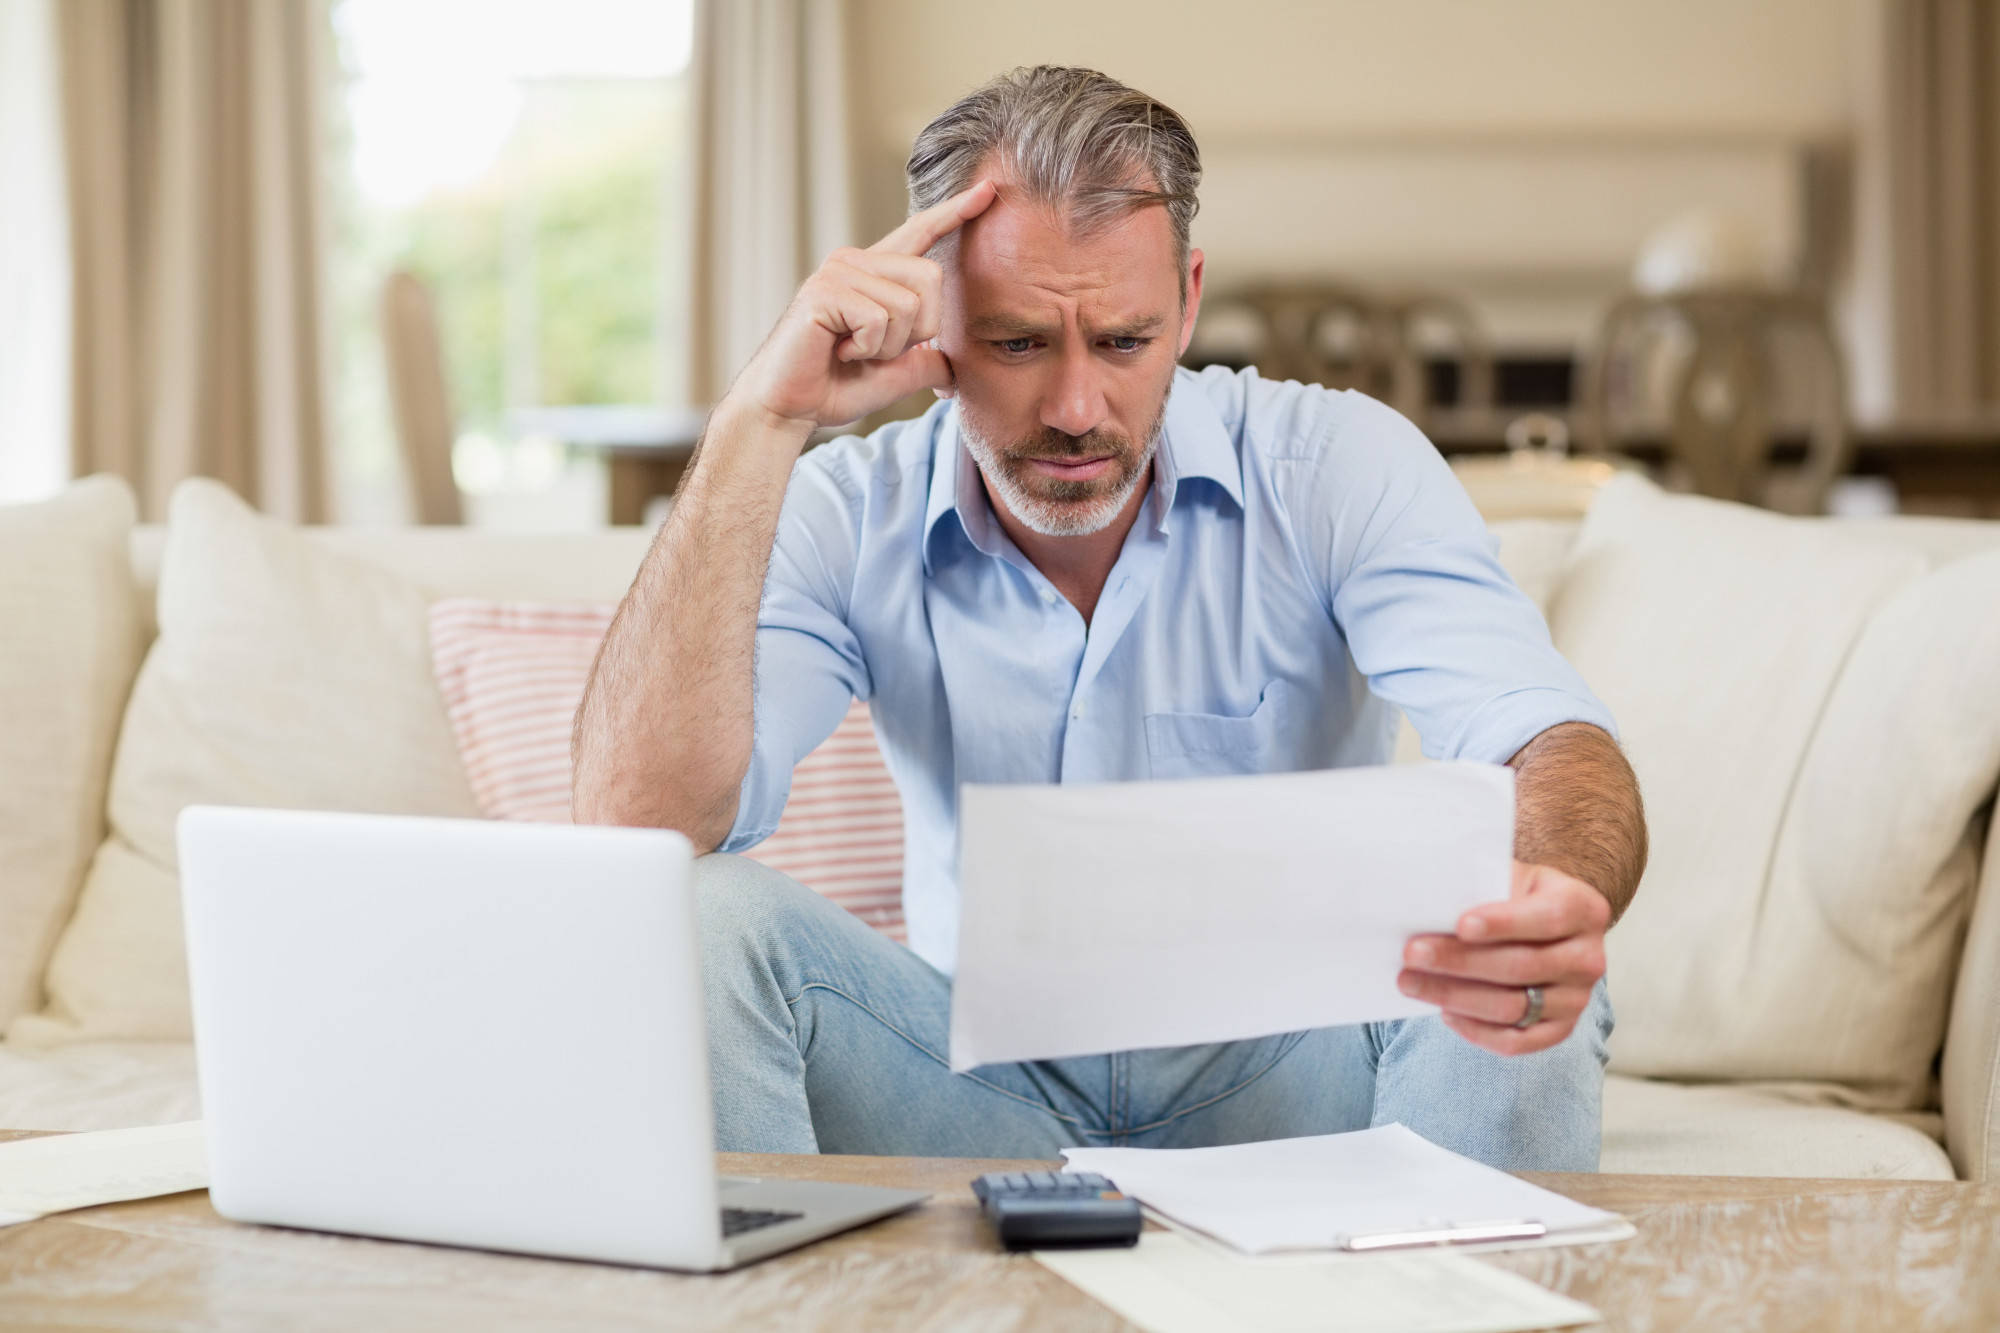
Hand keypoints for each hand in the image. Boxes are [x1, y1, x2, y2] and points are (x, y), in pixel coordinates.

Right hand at [729, 180, 996, 431]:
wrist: (789, 408)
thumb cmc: (836, 386)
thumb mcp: (897, 373)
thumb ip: (928, 360)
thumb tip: (955, 368)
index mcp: (874, 272)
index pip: (920, 233)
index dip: (955, 213)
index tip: (989, 190)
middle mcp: (855, 261)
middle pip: (931, 277)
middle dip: (919, 330)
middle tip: (875, 350)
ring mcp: (838, 272)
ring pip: (908, 305)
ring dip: (889, 346)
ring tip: (853, 352)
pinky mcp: (823, 291)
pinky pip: (878, 319)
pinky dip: (868, 348)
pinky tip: (840, 352)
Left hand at [1397, 860, 1609, 1055]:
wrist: (1540, 924)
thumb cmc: (1515, 895)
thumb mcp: (1509, 876)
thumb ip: (1483, 887)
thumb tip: (1432, 903)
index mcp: (1583, 909)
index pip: (1545, 918)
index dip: (1503, 923)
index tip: (1460, 924)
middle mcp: (1588, 958)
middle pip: (1522, 966)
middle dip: (1460, 961)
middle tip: (1412, 953)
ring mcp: (1577, 999)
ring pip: (1513, 1006)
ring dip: (1455, 996)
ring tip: (1410, 982)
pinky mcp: (1560, 1029)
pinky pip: (1515, 1041)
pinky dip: (1476, 1030)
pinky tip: (1444, 1012)